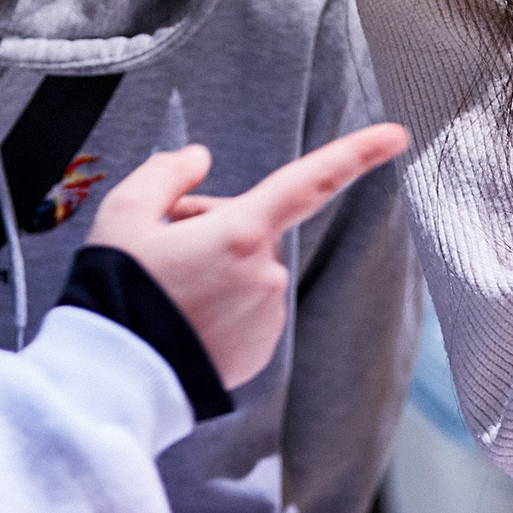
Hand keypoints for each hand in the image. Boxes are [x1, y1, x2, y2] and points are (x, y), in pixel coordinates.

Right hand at [85, 124, 408, 387]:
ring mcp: (267, 316)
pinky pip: (249, 310)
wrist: (115, 378)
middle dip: (214, 229)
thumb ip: (166, 173)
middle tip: (161, 250)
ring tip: (168, 293)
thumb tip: (198, 159)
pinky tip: (184, 320)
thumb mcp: (123, 213)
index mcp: (239, 233)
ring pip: (248, 271)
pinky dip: (223, 308)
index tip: (397, 135)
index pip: (310, 182)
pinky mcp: (262, 349)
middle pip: (250, 229)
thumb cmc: (116, 292)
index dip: (357, 154)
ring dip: (218, 270)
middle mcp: (265, 274)